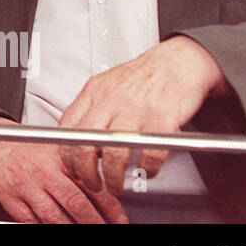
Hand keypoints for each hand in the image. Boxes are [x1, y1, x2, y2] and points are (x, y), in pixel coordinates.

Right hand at [0, 116, 128, 222]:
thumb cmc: (24, 150)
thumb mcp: (54, 149)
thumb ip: (76, 165)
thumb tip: (106, 182)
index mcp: (58, 159)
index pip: (91, 185)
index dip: (110, 207)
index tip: (120, 220)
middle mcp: (43, 173)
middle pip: (76, 204)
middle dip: (96, 223)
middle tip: (106, 229)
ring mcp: (27, 188)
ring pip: (55, 217)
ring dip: (73, 228)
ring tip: (86, 232)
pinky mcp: (12, 201)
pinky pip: (33, 222)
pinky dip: (46, 227)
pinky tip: (57, 228)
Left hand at [58, 36, 227, 194]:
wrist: (178, 61)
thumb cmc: (144, 75)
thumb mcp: (107, 84)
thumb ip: (92, 109)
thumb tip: (78, 138)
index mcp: (94, 92)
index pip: (66, 128)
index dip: (67, 154)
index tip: (73, 167)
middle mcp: (111, 101)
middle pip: (84, 145)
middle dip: (86, 173)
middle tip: (93, 183)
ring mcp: (136, 111)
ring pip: (114, 155)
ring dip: (114, 178)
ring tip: (117, 184)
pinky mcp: (162, 120)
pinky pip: (150, 156)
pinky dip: (148, 170)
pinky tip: (147, 171)